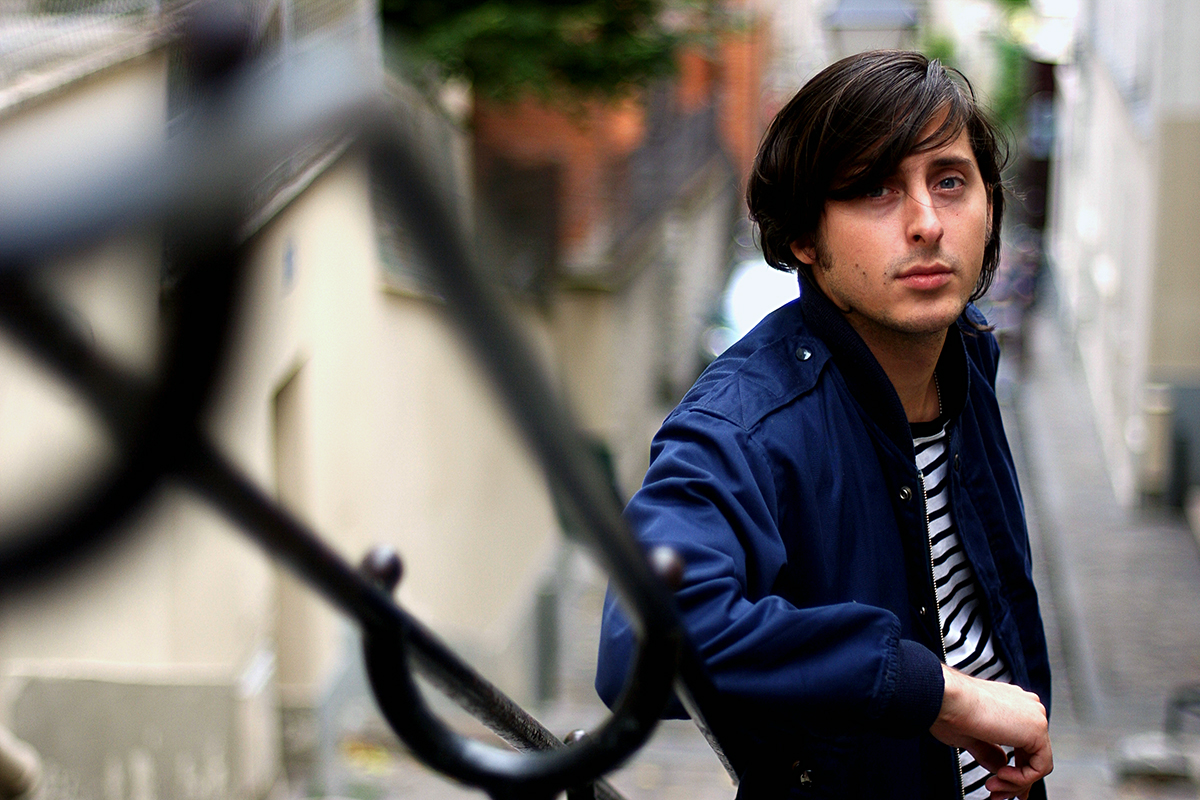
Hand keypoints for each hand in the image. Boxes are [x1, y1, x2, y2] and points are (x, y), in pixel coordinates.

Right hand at [929, 665, 1051, 799]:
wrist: (947, 698)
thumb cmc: (949, 708)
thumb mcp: (971, 737)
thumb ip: (990, 751)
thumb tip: (999, 764)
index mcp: (1012, 705)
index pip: (1025, 744)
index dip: (1016, 768)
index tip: (1003, 781)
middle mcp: (1027, 708)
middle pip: (1033, 755)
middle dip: (1016, 780)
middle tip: (999, 793)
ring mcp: (1035, 717)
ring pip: (1038, 763)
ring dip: (1016, 781)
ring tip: (994, 785)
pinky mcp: (1037, 729)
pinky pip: (1040, 766)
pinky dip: (1022, 778)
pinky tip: (1001, 775)